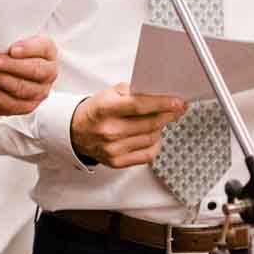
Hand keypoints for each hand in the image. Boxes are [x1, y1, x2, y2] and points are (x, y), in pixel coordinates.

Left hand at [0, 36, 58, 116]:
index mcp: (47, 51)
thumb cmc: (3, 54)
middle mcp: (49, 72)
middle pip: (35, 70)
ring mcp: (40, 92)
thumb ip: (6, 40)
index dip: (29, 49)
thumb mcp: (6, 42)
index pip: (44, 48)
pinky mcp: (27, 107)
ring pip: (20, 88)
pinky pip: (9, 103)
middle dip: (11, 65)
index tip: (11, 49)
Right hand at [69, 82, 186, 167]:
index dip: (162, 104)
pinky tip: (153, 135)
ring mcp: (113, 149)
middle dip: (168, 115)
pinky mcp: (117, 162)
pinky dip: (155, 144)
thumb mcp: (109, 93)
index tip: (178, 102)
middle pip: (149, 123)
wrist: (75, 132)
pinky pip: (148, 155)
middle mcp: (108, 131)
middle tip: (177, 109)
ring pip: (152, 138)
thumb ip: (133, 92)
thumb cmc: (96, 111)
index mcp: (105, 109)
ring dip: (161, 128)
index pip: (139, 105)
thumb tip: (160, 95)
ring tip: (160, 120)